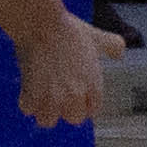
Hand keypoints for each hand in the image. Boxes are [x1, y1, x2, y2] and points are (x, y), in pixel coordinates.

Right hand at [17, 10, 129, 127]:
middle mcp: (76, 96)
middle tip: (57, 95)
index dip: (83, 103)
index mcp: (93, 85)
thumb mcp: (96, 37)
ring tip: (41, 95)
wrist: (42, 26)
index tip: (74, 95)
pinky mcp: (32, 95)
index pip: (92, 111)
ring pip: (47, 120)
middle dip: (65, 109)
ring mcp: (53, 98)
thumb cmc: (69, 30)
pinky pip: (28, 110)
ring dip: (43, 109)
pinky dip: (26, 101)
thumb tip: (119, 53)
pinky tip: (29, 89)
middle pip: (73, 119)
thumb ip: (112, 46)